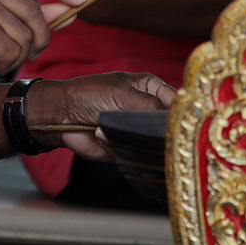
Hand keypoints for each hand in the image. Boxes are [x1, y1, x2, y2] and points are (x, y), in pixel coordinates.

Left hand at [25, 73, 174, 161]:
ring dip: (136, 140)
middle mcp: (147, 110)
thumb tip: (172, 122)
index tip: (184, 123)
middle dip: (161, 132)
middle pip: (168, 127)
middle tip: (149, 131)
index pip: (178, 102)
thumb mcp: (123, 94)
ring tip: (115, 128)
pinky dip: (119, 147)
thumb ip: (150, 106)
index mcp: (151, 89)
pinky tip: (103, 136)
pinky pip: (133, 154)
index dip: (185, 113)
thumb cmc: (89, 94)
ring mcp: (136, 130)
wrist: (60, 114)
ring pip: (153, 144)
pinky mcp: (125, 148)